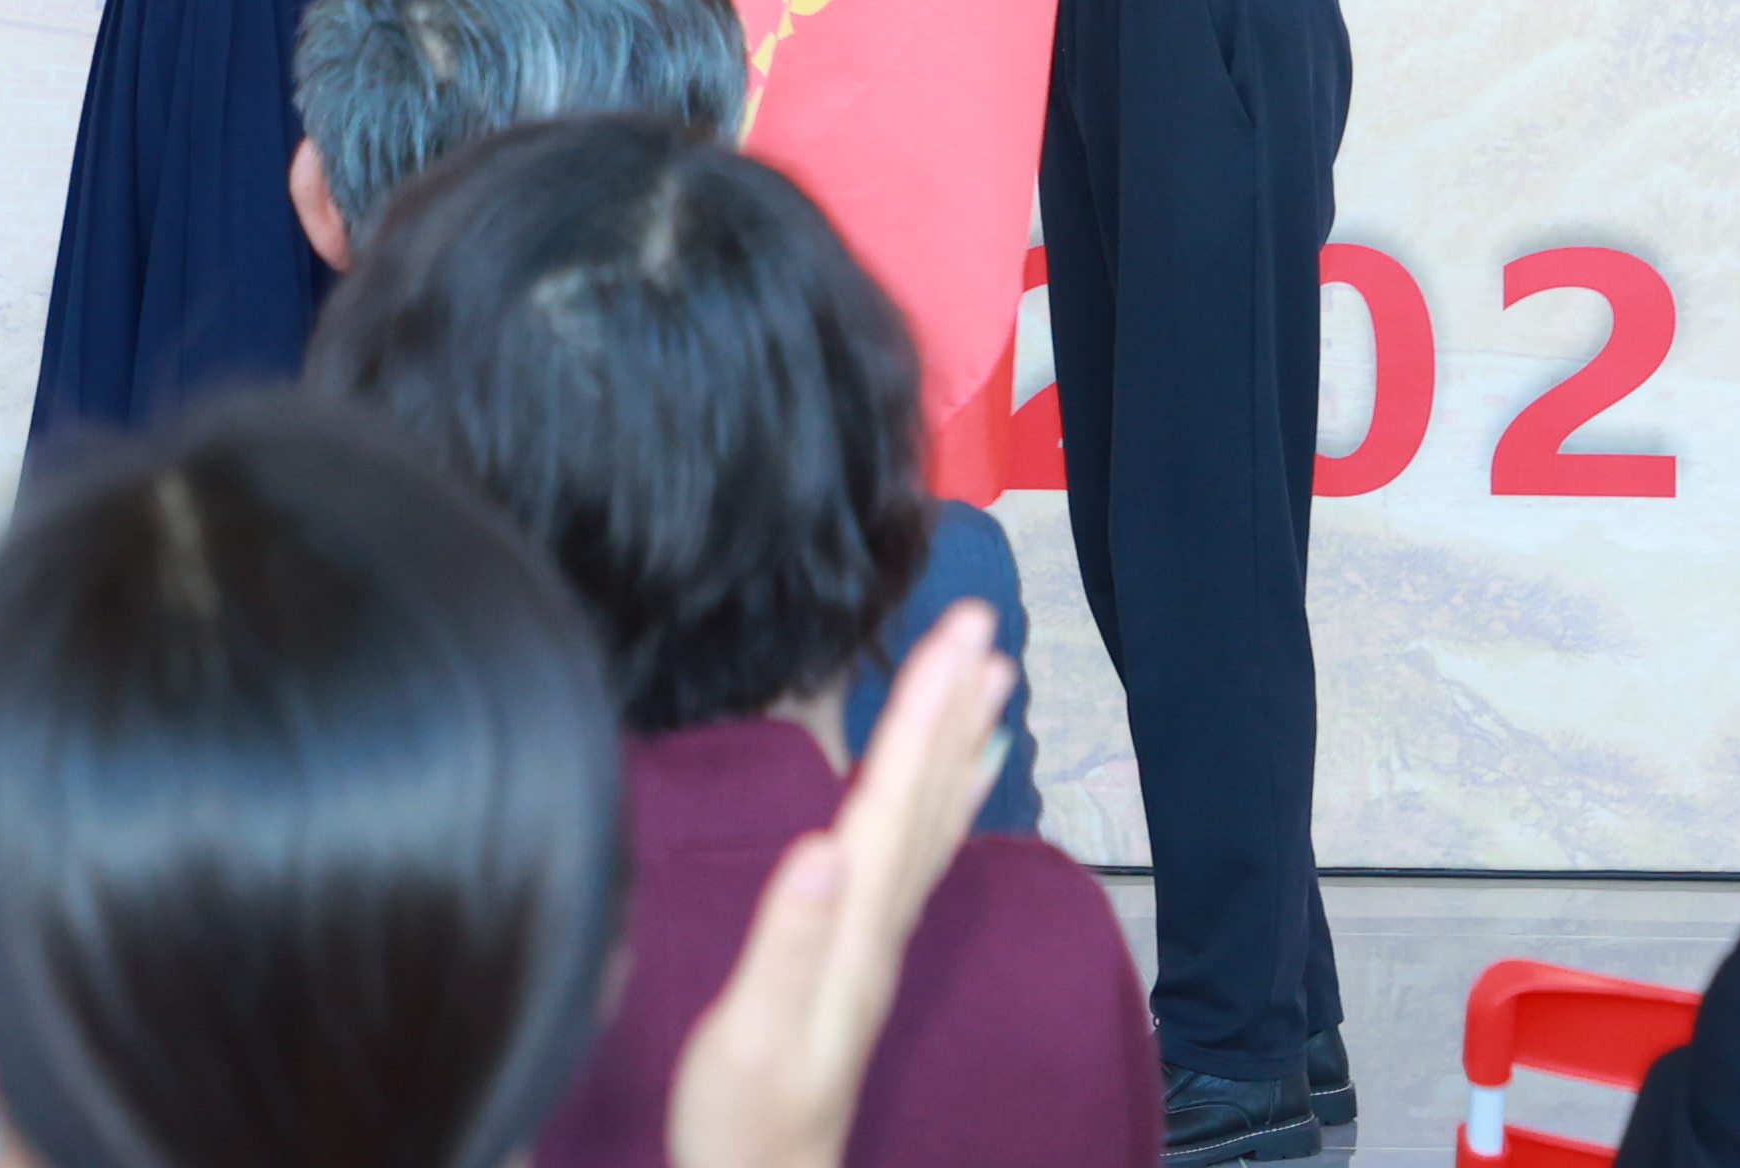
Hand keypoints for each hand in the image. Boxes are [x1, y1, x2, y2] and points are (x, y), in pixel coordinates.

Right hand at [668, 601, 1006, 1167]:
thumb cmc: (746, 1117)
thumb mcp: (750, 1034)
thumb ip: (789, 942)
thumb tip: (822, 847)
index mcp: (853, 922)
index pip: (894, 794)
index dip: (923, 708)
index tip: (955, 632)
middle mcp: (880, 920)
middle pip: (925, 794)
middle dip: (951, 703)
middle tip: (982, 621)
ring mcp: (878, 935)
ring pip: (931, 819)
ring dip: (958, 743)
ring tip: (993, 678)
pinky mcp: (864, 950)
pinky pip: (918, 853)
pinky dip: (943, 801)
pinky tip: (955, 778)